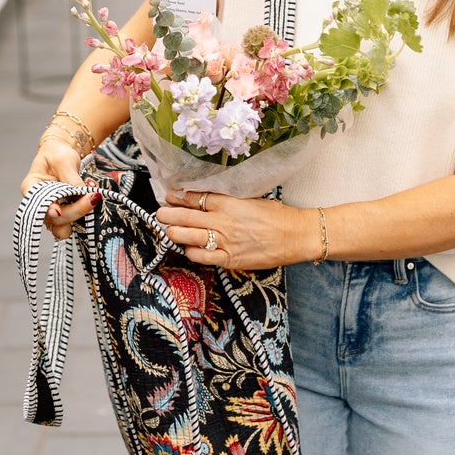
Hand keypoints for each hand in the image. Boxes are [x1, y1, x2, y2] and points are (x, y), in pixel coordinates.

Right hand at [20, 133, 95, 235]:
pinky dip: (81, 218)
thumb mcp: (64, 159)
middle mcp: (39, 204)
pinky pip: (70, 224)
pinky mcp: (63, 214)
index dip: (47, 210)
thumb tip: (83, 194)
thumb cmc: (58, 154)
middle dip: (74, 210)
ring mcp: (50, 212)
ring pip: (62, 226)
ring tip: (92, 200)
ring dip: (78, 218)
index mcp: (31, 187)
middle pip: (53, 218)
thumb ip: (71, 178)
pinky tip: (90, 203)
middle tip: (93, 197)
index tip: (57, 211)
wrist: (62, 154)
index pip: (37, 204)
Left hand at [156, 190, 316, 271]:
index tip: (169, 196)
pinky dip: (190, 251)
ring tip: (167, 229)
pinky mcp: (229, 259)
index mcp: (228, 203)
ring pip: (187, 236)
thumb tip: (207, 196)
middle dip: (167, 214)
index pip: (194, 198)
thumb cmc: (276, 215)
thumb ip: (228, 198)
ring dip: (173, 232)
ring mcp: (224, 242)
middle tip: (159, 213)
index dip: (178, 197)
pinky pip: (201, 256)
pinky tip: (187, 247)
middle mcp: (223, 221)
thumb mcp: (250, 198)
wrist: (295, 236)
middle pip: (185, 217)